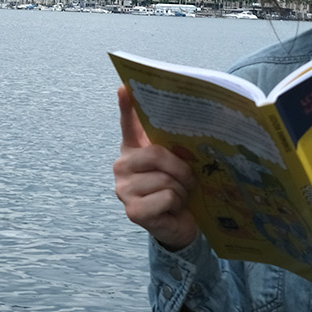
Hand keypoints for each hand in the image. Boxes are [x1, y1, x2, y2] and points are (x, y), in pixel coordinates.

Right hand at [113, 86, 199, 251]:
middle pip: (155, 154)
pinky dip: (176, 203)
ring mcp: (124, 190)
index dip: (127, 107)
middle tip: (189, 178)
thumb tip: (188, 121)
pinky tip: (172, 208)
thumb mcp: (177, 164)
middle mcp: (122, 166)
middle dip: (180, 167)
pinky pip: (165, 196)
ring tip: (179, 195)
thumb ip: (174, 145)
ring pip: (164, 178)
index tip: (125, 87)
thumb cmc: (178, 188)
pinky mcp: (132, 211)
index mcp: (133, 150)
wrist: (181, 223)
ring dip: (180, 189)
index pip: (128, 125)